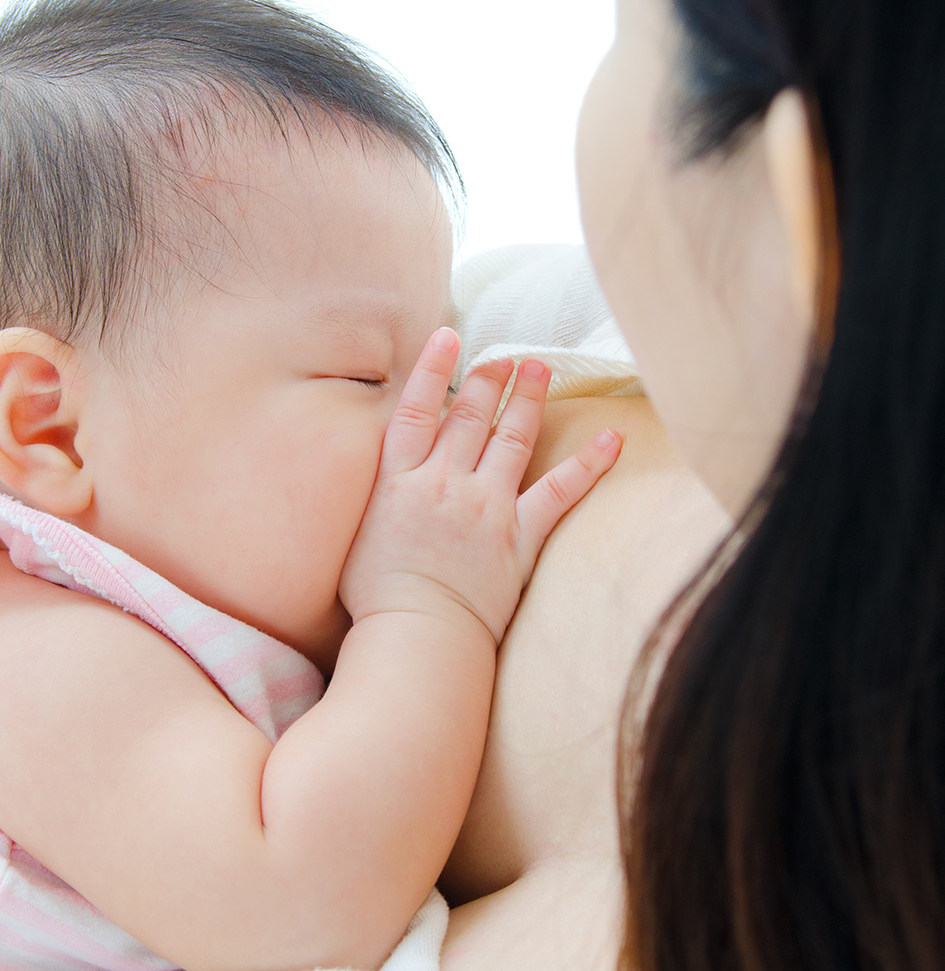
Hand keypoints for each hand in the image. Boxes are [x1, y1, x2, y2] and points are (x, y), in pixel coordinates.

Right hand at [339, 327, 621, 645]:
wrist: (417, 635)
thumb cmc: (378, 596)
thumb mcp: (357, 533)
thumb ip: (376, 494)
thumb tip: (388, 469)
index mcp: (399, 481)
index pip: (417, 410)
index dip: (432, 368)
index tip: (449, 335)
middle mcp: (444, 483)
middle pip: (469, 415)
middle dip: (489, 378)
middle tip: (504, 355)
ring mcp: (486, 507)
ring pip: (512, 437)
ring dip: (528, 398)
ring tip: (541, 367)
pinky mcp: (520, 536)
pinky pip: (561, 491)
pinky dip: (590, 463)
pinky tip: (613, 438)